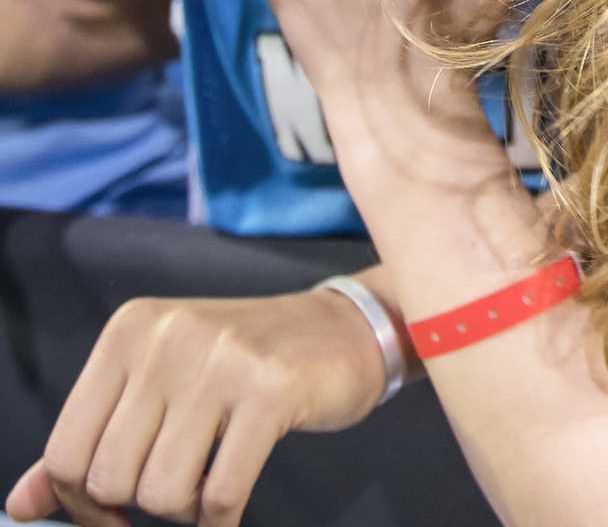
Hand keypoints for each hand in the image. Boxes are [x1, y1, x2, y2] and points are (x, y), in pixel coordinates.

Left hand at [5, 287, 386, 526]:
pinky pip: (219, 493)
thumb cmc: (245, 364)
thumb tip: (22, 503)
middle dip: (139, 508)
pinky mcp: (271, 389)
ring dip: (185, 511)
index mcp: (132, 329)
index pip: (66, 450)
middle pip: (111, 478)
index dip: (82, 502)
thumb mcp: (162, 383)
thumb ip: (96, 438)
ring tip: (209, 484)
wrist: (345, 330)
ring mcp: (222, 359)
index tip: (114, 513)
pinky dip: (221, 519)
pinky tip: (231, 508)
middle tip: (175, 495)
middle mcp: (171, 335)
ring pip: (162, 492)